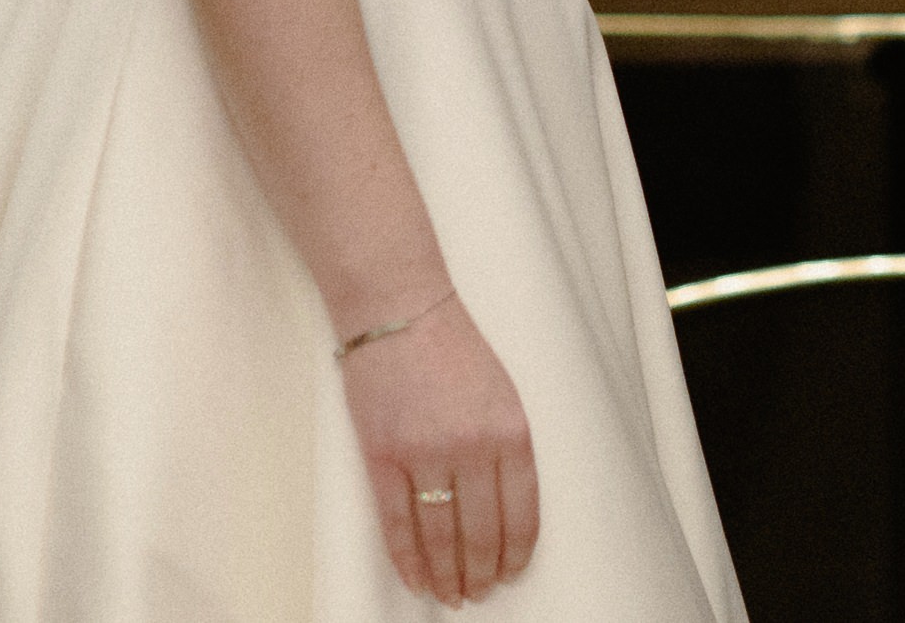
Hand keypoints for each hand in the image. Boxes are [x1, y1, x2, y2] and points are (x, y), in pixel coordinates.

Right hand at [340, 294, 536, 604]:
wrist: (399, 310)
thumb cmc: (452, 348)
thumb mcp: (502, 394)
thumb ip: (506, 448)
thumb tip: (503, 509)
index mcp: (511, 431)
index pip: (521, 512)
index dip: (516, 552)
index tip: (511, 572)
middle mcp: (472, 446)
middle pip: (481, 532)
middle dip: (482, 571)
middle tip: (479, 592)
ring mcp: (425, 452)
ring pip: (440, 536)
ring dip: (446, 574)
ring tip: (450, 594)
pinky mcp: (383, 455)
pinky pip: (397, 523)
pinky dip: (407, 558)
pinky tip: (415, 578)